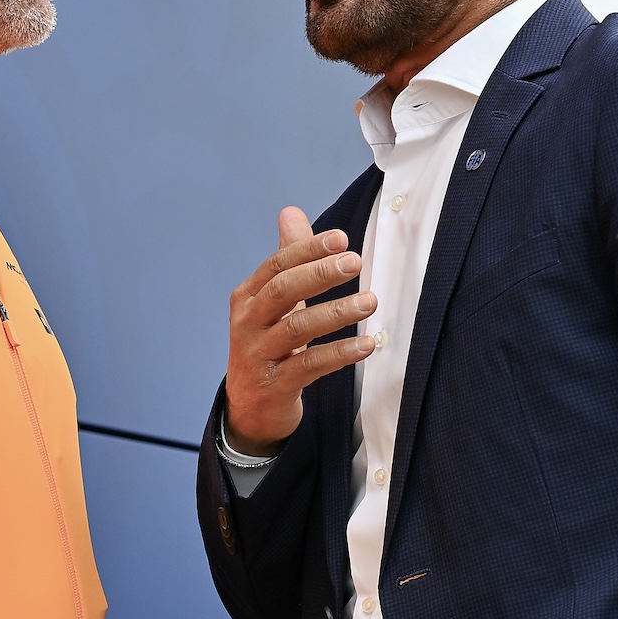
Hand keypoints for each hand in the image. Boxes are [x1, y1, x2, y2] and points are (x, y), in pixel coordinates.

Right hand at [225, 207, 377, 454]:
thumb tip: (291, 211)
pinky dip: (339, 353)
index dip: (308, 249)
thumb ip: (287, 257)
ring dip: (336, 313)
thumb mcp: (273, 301)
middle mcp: (248, 322)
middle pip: (282, 290)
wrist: (250, 407)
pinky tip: (367, 345)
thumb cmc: (267, 345)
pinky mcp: (275, 385)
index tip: (341, 238)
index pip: (277, 265)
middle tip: (355, 261)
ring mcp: (259, 355)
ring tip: (370, 302)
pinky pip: (309, 365)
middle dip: (319, 274)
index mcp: (248, 297)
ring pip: (297, 328)